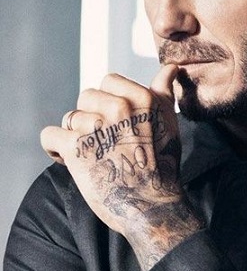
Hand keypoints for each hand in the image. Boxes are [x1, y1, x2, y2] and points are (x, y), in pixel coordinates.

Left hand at [41, 64, 203, 270]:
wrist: (153, 204)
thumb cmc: (162, 161)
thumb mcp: (169, 120)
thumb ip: (164, 90)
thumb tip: (171, 67)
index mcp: (141, 97)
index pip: (108, 81)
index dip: (108, 100)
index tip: (114, 120)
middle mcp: (119, 107)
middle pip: (86, 96)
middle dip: (91, 116)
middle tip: (105, 140)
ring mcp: (96, 127)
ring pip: (70, 116)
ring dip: (76, 135)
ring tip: (91, 153)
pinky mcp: (76, 149)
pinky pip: (50, 135)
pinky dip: (55, 148)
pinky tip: (67, 158)